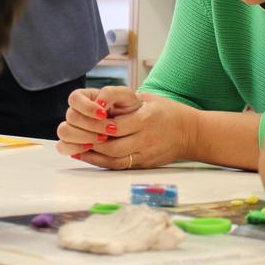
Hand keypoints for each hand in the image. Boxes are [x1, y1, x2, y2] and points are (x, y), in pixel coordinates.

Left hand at [55, 86, 195, 169]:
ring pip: (114, 159)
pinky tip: (85, 155)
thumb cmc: (167, 111)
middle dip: (90, 142)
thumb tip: (97, 101)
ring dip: (92, 153)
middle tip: (73, 135)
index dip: (97, 125)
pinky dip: (99, 162)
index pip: (117, 126)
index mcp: (147, 119)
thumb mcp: (148, 98)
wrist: (191, 133)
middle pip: (113, 146)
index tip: (84, 120)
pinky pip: (118, 166)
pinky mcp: (144, 164)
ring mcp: (145, 154)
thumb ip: (124, 99)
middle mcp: (146, 139)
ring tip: (75, 145)